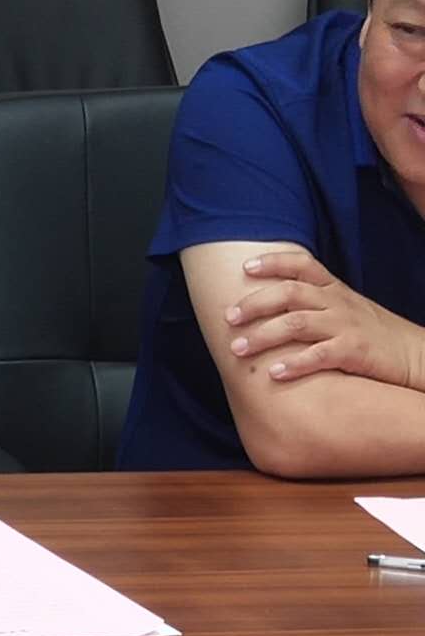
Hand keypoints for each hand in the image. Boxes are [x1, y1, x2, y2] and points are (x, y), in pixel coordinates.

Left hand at [226, 250, 424, 388]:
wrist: (415, 355)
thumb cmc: (371, 333)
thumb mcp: (344, 307)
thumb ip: (312, 300)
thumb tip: (265, 299)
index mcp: (333, 289)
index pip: (302, 264)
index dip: (273, 262)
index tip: (245, 267)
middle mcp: (337, 302)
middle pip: (289, 293)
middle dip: (254, 304)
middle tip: (228, 318)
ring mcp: (346, 326)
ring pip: (297, 324)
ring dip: (263, 336)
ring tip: (237, 349)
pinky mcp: (355, 351)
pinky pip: (320, 355)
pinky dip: (294, 364)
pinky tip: (274, 373)